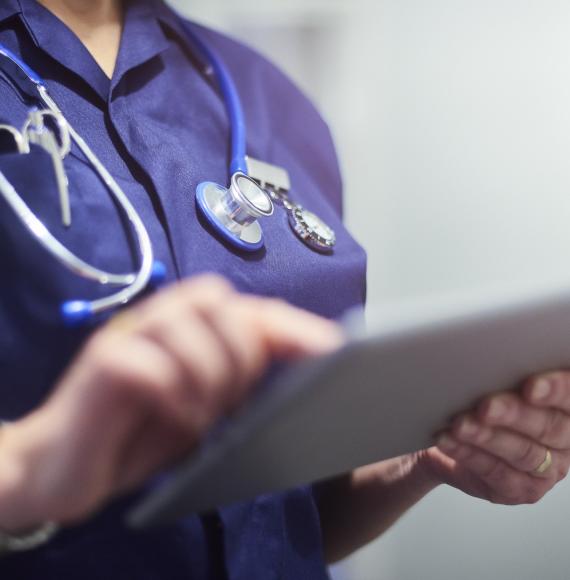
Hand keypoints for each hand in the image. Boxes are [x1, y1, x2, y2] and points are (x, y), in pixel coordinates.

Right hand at [0, 275, 343, 531]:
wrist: (65, 463)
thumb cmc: (142, 432)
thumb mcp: (203, 406)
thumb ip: (238, 381)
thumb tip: (300, 377)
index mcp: (190, 325)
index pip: (253, 311)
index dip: (296, 328)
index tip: (336, 350)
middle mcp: (160, 317)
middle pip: (223, 303)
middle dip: (241, 354)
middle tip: (229, 399)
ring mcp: (128, 334)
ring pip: (189, 323)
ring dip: (209, 376)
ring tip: (202, 414)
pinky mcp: (101, 363)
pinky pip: (151, 364)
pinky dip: (176, 395)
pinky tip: (178, 421)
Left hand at [421, 371, 569, 504]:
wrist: (451, 437)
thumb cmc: (481, 399)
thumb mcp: (499, 381)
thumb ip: (508, 370)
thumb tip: (493, 352)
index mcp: (567, 407)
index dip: (557, 390)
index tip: (530, 387)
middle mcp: (565, 440)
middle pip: (549, 427)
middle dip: (514, 414)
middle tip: (486, 406)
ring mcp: (547, 469)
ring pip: (523, 453)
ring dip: (487, 437)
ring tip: (460, 424)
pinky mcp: (521, 490)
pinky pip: (496, 472)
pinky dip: (469, 453)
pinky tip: (449, 440)